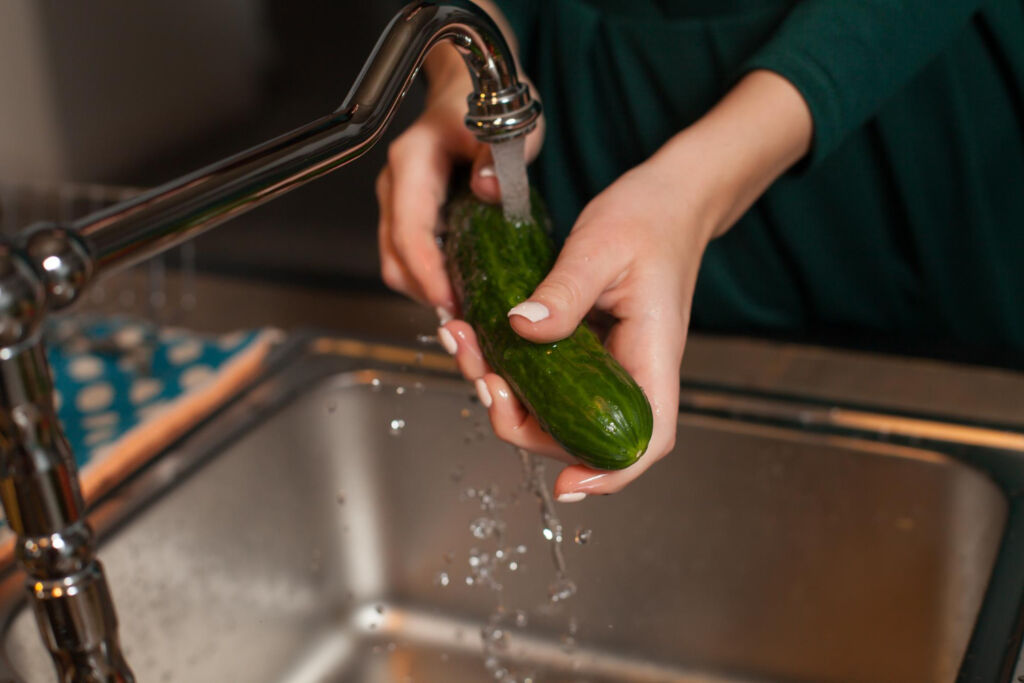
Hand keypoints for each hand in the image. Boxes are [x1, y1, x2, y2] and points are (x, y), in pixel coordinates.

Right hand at [377, 40, 543, 313]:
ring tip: (467, 308)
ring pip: (398, 264)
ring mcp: (398, 204)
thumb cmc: (486, 106)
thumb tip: (487, 189)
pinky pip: (410, 259)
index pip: (409, 230)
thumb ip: (499, 156)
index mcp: (413, 162)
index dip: (426, 273)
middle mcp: (397, 186)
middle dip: (426, 292)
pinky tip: (463, 288)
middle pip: (395, 257)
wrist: (469, 92)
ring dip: (428, 290)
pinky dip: (432, 280)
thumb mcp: (506, 124)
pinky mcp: (409, 218)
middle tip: (466, 318)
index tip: (449, 302)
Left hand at [437, 70, 812, 499]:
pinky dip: (508, 367)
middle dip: (524, 421)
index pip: (646, 436)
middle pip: (584, 435)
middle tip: (483, 377)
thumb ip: (564, 290)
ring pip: (556, 409)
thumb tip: (522, 328)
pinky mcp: (585, 350)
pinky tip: (478, 338)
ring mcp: (607, 365)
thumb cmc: (650, 219)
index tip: (568, 483)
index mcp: (652, 355)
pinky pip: (546, 378)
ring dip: (504, 391)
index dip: (609, 471)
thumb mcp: (602, 245)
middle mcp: (631, 371)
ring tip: (466, 345)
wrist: (666, 201)